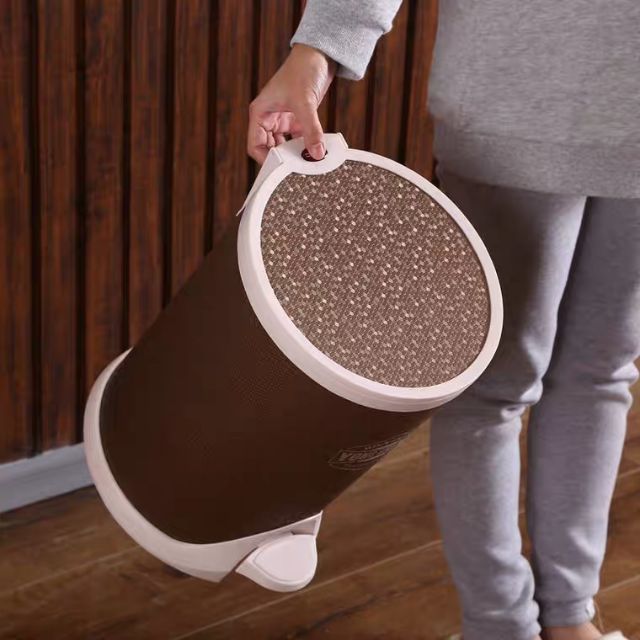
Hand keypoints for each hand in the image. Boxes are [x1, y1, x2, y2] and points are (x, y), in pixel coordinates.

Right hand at [247, 44, 335, 163]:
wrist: (319, 55)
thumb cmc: (303, 70)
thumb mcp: (305, 102)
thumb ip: (311, 130)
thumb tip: (317, 153)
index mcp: (260, 113)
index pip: (254, 146)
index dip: (265, 160)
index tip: (281, 170)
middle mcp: (268, 119)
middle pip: (268, 150)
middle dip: (281, 160)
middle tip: (296, 170)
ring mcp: (282, 121)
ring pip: (283, 147)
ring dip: (294, 155)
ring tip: (306, 163)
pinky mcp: (296, 120)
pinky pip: (297, 140)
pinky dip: (304, 147)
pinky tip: (314, 152)